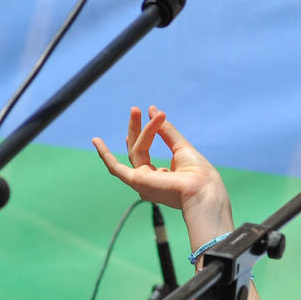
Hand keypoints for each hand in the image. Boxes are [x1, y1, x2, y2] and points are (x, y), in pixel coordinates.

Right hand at [93, 106, 232, 242]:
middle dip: (136, 129)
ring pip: (136, 150)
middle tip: (135, 109)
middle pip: (137, 150)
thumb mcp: (181, 147)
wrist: (204, 190)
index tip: (152, 113)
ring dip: (140, 130)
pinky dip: (105, 154)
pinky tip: (96, 141)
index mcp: (161, 177)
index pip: (147, 153)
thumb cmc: (200, 174)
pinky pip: (116, 167)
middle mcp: (149, 182)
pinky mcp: (137, 181)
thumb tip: (152, 110)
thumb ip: (166, 131)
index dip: (148, 132)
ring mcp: (142, 182)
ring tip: (138, 110)